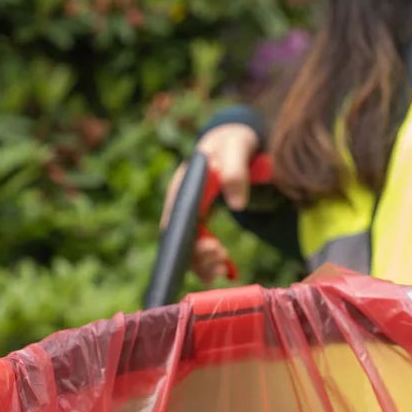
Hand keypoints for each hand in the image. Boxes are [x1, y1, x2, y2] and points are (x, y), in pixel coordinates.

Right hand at [161, 122, 259, 282]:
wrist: (236, 143)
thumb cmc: (233, 143)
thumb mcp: (236, 148)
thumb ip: (236, 172)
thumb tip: (238, 206)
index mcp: (183, 187)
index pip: (174, 221)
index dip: (185, 242)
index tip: (209, 247)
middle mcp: (183, 205)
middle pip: (180, 240)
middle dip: (197, 256)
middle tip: (221, 256)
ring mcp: (192, 216)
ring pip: (190, 250)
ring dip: (204, 264)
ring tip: (224, 267)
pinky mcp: (203, 224)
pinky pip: (202, 249)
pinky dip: (212, 263)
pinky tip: (228, 269)